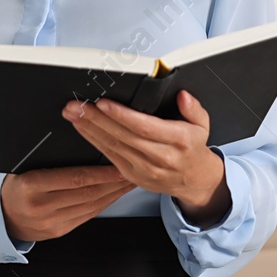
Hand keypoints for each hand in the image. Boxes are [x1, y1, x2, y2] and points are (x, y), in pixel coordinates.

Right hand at [0, 164, 134, 241]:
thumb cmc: (13, 186)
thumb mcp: (22, 166)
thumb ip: (49, 158)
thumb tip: (82, 138)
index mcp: (31, 185)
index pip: (74, 177)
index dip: (101, 173)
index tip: (119, 165)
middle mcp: (42, 207)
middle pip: (88, 193)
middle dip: (115, 182)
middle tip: (134, 169)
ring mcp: (51, 222)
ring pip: (91, 205)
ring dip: (114, 193)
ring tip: (130, 180)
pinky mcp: (59, 231)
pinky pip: (88, 215)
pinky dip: (105, 203)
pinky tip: (114, 194)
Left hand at [62, 90, 230, 227]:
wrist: (193, 180)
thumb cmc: (192, 148)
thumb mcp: (202, 125)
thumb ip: (193, 108)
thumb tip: (183, 96)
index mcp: (178, 140)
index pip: (144, 126)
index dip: (121, 115)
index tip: (103, 103)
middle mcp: (160, 157)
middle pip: (123, 136)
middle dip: (97, 119)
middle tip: (77, 106)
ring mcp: (144, 169)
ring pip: (113, 146)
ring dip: (90, 129)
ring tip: (74, 114)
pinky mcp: (132, 176)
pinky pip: (110, 156)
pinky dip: (94, 141)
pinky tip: (82, 128)